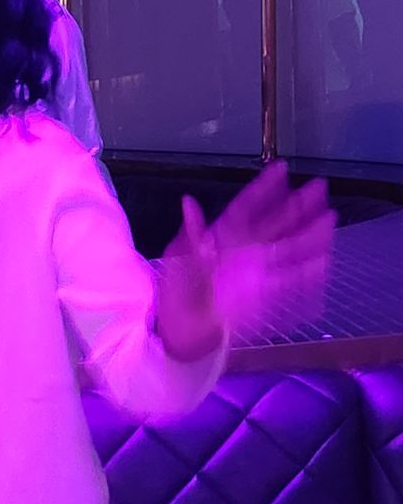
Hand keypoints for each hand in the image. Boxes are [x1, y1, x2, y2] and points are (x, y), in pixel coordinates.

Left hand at [157, 162, 333, 355]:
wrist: (177, 334)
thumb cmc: (173, 296)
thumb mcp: (177, 262)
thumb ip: (190, 233)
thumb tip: (188, 201)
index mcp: (219, 239)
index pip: (245, 209)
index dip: (264, 189)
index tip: (282, 169)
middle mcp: (241, 251)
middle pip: (273, 225)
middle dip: (296, 206)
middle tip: (319, 187)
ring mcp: (253, 272)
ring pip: (285, 249)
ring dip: (308, 234)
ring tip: (329, 218)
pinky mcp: (260, 295)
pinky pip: (286, 281)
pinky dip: (304, 271)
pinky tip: (322, 261)